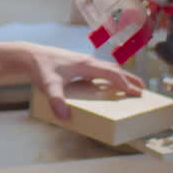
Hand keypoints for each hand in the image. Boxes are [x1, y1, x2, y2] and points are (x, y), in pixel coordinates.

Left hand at [28, 47, 144, 119]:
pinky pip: (99, 70)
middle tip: (143, 89)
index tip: (136, 93)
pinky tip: (106, 83)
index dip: (125, 84)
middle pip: (114, 69)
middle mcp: (87, 61)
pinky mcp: (77, 64)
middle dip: (130, 79)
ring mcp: (82, 62)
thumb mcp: (48, 86)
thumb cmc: (41, 68)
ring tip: (129, 85)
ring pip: (107, 68)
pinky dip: (108, 76)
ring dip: (120, 76)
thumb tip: (64, 116)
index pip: (111, 74)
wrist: (30, 55)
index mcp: (86, 65)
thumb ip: (57, 100)